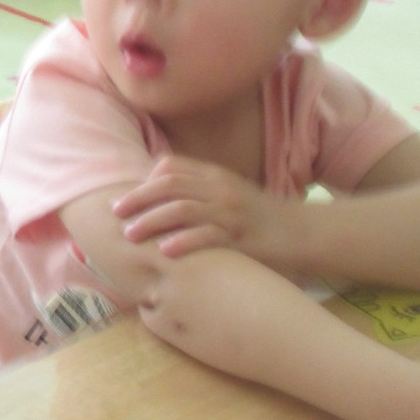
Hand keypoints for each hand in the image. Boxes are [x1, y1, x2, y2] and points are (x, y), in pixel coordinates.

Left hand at [114, 156, 298, 264]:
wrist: (304, 232)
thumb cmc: (260, 217)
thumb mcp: (228, 195)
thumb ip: (198, 190)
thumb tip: (158, 194)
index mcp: (215, 176)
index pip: (172, 167)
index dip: (145, 181)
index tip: (126, 199)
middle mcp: (221, 189)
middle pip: (170, 185)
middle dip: (138, 199)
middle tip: (116, 214)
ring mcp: (232, 212)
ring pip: (184, 209)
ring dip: (152, 221)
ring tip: (131, 235)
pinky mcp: (243, 237)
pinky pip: (210, 236)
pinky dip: (186, 241)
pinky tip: (166, 251)